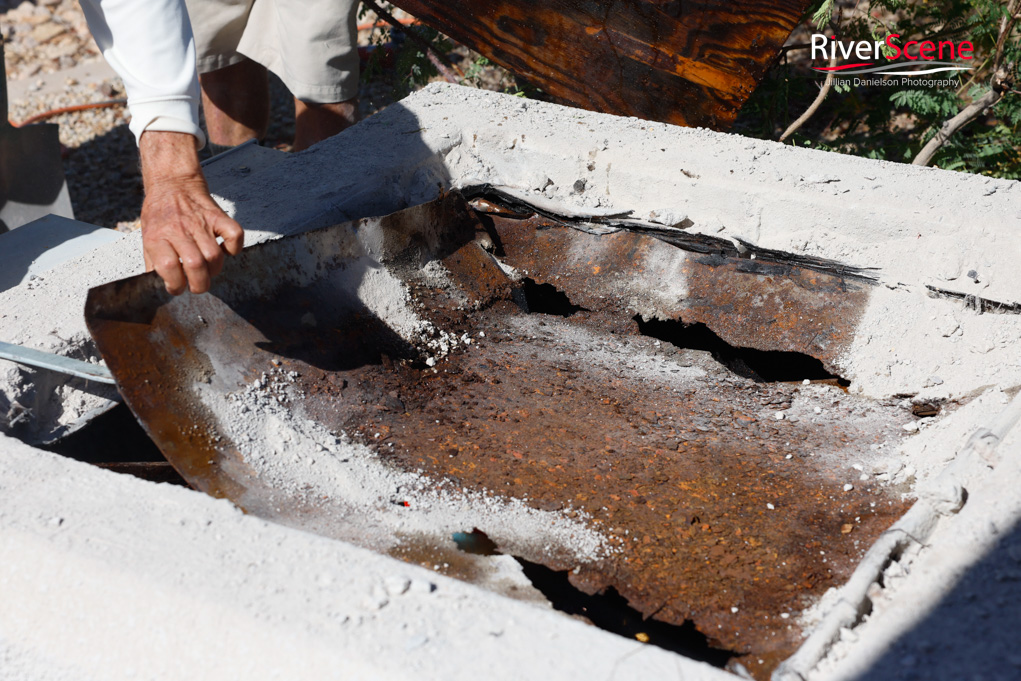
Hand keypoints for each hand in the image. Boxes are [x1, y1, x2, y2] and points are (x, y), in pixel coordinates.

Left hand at [138, 131, 243, 294]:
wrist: (172, 182)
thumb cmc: (160, 213)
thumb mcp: (147, 236)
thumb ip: (153, 261)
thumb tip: (160, 285)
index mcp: (158, 235)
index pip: (167, 266)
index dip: (174, 284)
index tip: (177, 288)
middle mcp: (179, 229)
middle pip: (194, 264)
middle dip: (199, 284)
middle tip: (197, 286)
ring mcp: (200, 222)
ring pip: (214, 255)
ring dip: (214, 270)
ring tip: (208, 270)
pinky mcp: (218, 216)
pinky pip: (234, 235)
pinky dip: (233, 248)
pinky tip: (225, 250)